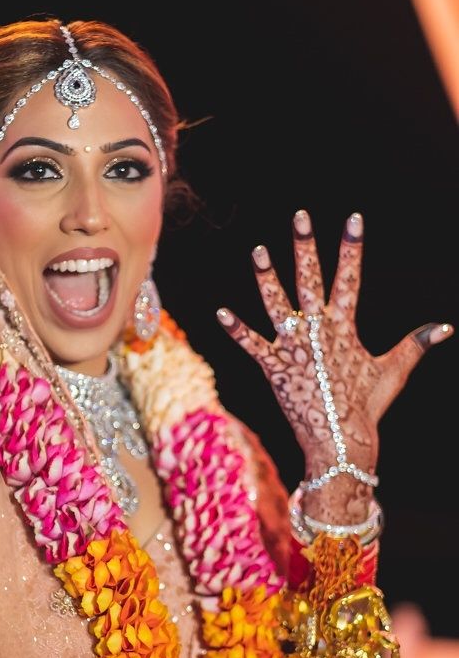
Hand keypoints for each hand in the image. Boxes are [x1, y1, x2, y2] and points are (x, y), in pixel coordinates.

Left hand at [217, 210, 452, 520]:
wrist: (340, 440)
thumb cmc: (368, 407)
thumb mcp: (393, 371)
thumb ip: (416, 344)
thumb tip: (447, 327)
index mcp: (345, 327)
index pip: (351, 278)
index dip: (352, 247)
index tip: (353, 218)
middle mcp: (318, 331)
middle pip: (311, 280)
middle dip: (306, 247)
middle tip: (300, 216)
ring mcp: (294, 348)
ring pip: (276, 305)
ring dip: (266, 278)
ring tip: (258, 251)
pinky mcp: (275, 368)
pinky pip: (251, 345)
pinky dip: (236, 330)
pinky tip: (220, 312)